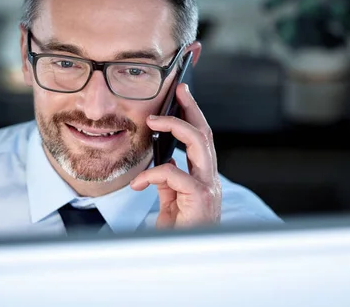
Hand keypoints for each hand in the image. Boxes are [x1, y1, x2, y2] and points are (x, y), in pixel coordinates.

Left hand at [130, 83, 221, 228]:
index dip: (193, 115)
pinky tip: (139, 183)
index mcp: (203, 177)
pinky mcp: (200, 198)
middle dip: (192, 108)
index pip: (202, 139)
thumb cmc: (179, 233)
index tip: (183, 94)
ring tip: (154, 121)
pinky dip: (154, 174)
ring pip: (199, 143)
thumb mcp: (170, 202)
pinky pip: (175, 174)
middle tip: (179, 90)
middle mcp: (210, 179)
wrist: (182, 259)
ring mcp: (208, 187)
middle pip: (205, 134)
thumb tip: (161, 163)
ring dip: (176, 127)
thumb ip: (168, 181)